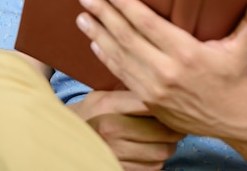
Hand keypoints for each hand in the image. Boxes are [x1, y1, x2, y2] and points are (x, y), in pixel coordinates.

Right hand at [69, 89, 183, 170]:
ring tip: (168, 136)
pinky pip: (151, 168)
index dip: (167, 103)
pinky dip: (158, 160)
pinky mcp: (119, 168)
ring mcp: (115, 152)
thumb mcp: (104, 94)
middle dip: (175, 128)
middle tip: (178, 121)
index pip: (150, 103)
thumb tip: (161, 83)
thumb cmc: (91, 112)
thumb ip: (129, 89)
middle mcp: (112, 130)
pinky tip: (154, 149)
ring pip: (160, 153)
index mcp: (109, 105)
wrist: (67, 140)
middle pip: (161, 132)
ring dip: (169, 145)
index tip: (175, 101)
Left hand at [76, 0, 246, 138]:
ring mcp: (154, 88)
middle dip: (104, 15)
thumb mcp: (242, 46)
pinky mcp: (148, 100)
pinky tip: (95, 43)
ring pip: (119, 57)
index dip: (128, 7)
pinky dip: (106, 58)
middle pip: (128, 38)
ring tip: (82, 17)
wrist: (231, 119)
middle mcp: (167, 71)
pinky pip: (122, 76)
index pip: (149, 25)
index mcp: (187, 53)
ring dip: (98, 35)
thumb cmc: (234, 77)